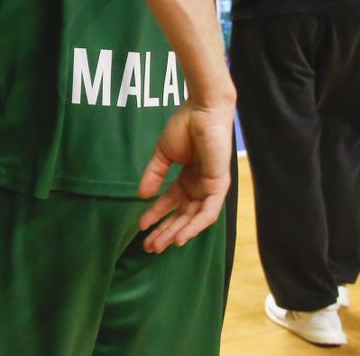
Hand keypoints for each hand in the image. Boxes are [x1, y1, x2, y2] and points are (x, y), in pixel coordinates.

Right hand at [136, 100, 233, 252]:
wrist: (201, 111)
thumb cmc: (184, 126)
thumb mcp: (163, 154)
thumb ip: (153, 175)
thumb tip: (142, 196)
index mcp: (188, 178)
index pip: (172, 203)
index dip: (156, 216)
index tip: (140, 227)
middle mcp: (200, 186)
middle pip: (182, 215)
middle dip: (165, 231)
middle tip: (148, 246)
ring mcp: (210, 188)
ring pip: (194, 219)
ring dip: (177, 233)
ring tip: (160, 245)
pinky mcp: (219, 186)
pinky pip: (207, 212)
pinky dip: (194, 226)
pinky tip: (180, 237)